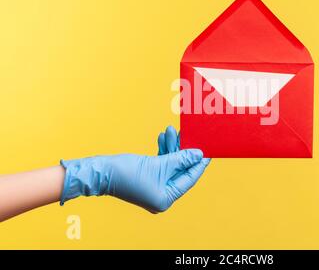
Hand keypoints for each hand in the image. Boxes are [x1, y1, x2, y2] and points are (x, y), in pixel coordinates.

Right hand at [60, 127, 210, 212]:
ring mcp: (154, 188)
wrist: (100, 172)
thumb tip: (199, 154)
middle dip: (183, 151)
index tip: (208, 150)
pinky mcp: (147, 179)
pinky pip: (160, 164)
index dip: (199, 164)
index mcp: (166, 199)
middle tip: (188, 134)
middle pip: (179, 170)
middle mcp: (161, 196)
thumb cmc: (126, 172)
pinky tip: (163, 137)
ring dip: (171, 147)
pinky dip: (162, 151)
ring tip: (171, 130)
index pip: (189, 179)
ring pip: (170, 164)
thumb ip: (181, 158)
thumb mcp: (159, 163)